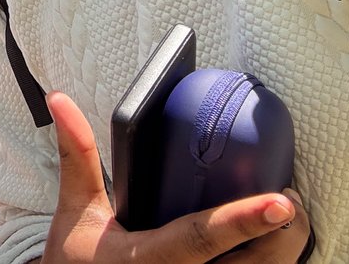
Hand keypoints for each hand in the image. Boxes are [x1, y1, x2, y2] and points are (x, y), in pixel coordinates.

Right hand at [42, 92, 310, 262]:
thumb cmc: (77, 263)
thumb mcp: (75, 211)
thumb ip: (77, 155)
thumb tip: (61, 100)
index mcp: (146, 261)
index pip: (200, 240)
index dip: (243, 221)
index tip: (280, 202)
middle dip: (283, 236)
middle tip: (287, 198)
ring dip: (281, 252)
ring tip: (284, 217)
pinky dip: (265, 261)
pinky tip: (269, 242)